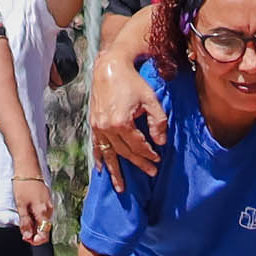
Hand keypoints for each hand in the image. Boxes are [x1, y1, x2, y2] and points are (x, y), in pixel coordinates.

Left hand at [13, 170, 53, 244]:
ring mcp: (49, 205)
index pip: (44, 234)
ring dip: (34, 225)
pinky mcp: (47, 201)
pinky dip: (36, 218)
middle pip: (44, 229)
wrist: (28, 169)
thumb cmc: (23, 185)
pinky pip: (43, 214)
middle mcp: (49, 210)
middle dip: (34, 233)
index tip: (26, 239)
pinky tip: (28, 213)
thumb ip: (25, 222)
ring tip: (23, 221)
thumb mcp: (21, 206)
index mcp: (43, 213)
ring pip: (43, 222)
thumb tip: (27, 236)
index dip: (36, 240)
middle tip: (23, 231)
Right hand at [90, 51, 164, 191]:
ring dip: (115, 172)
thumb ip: (158, 122)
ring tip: (121, 188)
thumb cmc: (132, 82)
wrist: (109, 68)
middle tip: (151, 173)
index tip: (158, 159)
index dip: (149, 154)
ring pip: (108, 154)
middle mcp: (107, 128)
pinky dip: (99, 159)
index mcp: (121, 123)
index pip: (138, 146)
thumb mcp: (151, 100)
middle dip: (138, 163)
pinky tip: (101, 170)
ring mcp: (98, 127)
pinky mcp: (93, 124)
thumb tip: (161, 142)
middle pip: (125, 152)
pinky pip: (96, 146)